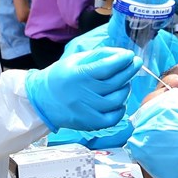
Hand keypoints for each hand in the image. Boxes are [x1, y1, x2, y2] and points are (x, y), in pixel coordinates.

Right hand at [25, 47, 141, 131]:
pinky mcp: (89, 123)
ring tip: (125, 82)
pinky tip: (120, 101)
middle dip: (129, 71)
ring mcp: (87, 111)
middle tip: (135, 63)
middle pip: (115, 83)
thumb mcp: (75, 60)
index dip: (121, 60)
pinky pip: (113, 118)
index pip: (106, 67)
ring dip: (126, 89)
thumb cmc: (61, 77)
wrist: (42, 101)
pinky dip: (121, 109)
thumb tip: (121, 54)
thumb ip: (98, 55)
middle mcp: (83, 94)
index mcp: (78, 75)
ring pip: (117, 100)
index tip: (130, 55)